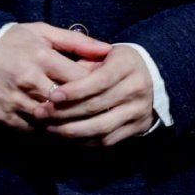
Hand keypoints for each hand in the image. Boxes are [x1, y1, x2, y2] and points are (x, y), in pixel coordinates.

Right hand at [0, 22, 110, 130]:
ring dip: (70, 125)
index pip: (80, 79)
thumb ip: (76, 42)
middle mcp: (29, 81)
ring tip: (86, 125)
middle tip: (102, 112)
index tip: (107, 90)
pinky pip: (34, 132)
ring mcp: (16, 102)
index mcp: (41, 57)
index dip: (98, 87)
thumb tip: (108, 50)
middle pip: (69, 104)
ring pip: (53, 122)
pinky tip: (63, 132)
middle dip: (87, 109)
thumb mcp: (42, 33)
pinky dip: (50, 134)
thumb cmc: (10, 42)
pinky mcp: (5, 118)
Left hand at [31, 44, 154, 146]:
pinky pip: (107, 140)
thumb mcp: (104, 53)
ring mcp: (138, 112)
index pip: (99, 81)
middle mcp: (136, 89)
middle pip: (97, 106)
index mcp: (127, 65)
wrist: (153, 77)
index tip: (53, 96)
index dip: (75, 90)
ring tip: (48, 128)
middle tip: (41, 113)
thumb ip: (83, 62)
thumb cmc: (118, 62)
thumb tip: (57, 78)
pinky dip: (84, 141)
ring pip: (101, 127)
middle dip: (65, 112)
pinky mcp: (137, 129)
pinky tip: (66, 137)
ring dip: (71, 131)